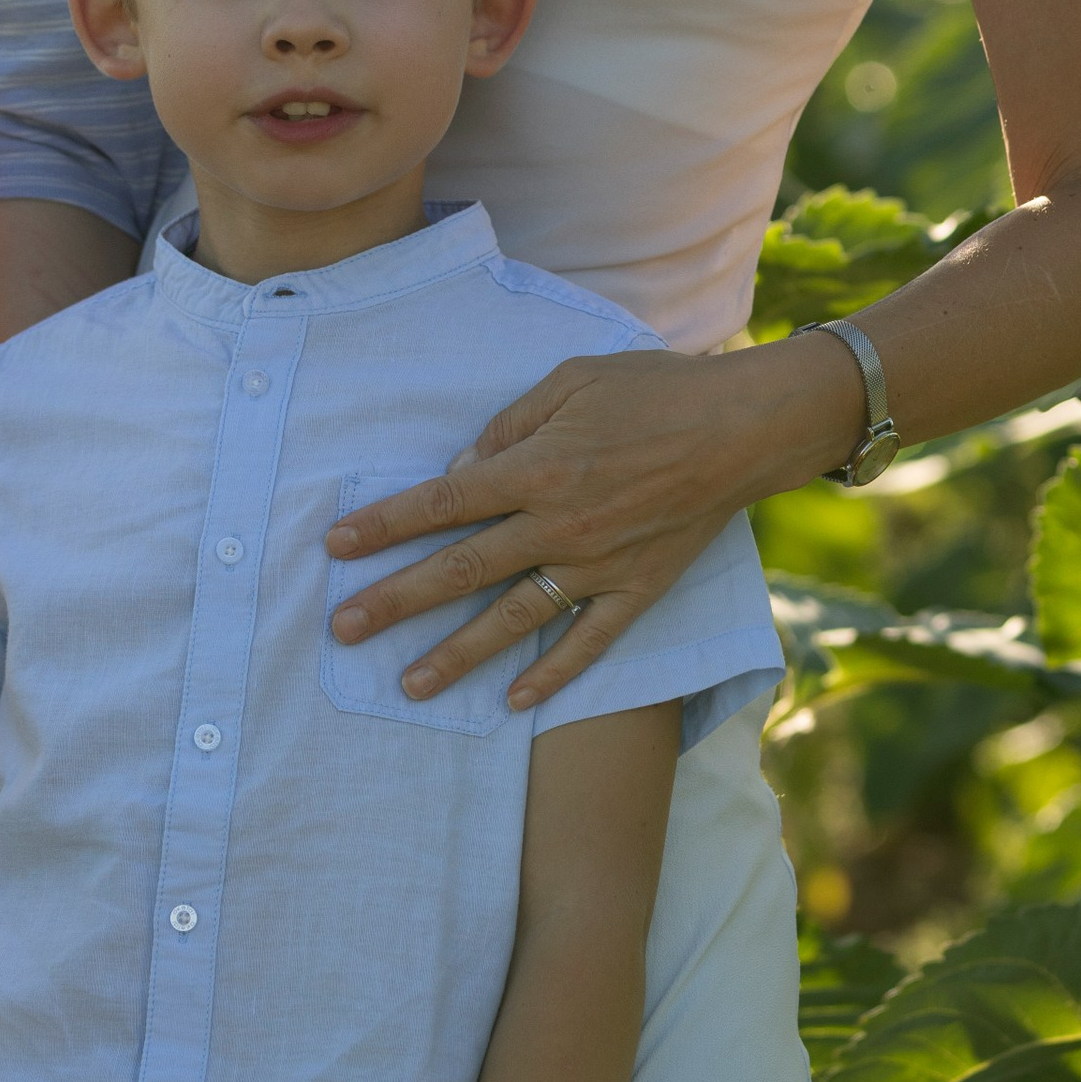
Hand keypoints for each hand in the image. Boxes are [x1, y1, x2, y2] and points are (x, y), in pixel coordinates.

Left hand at [325, 336, 859, 707]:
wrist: (743, 427)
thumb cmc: (654, 390)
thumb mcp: (571, 380)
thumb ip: (508, 425)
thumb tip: (461, 467)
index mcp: (537, 467)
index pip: (442, 502)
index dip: (385, 525)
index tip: (336, 546)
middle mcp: (559, 524)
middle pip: (461, 570)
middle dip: (396, 601)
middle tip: (343, 629)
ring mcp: (600, 564)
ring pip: (514, 618)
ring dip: (458, 654)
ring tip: (409, 684)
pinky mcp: (638, 588)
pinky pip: (589, 641)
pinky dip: (553, 674)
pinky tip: (514, 700)